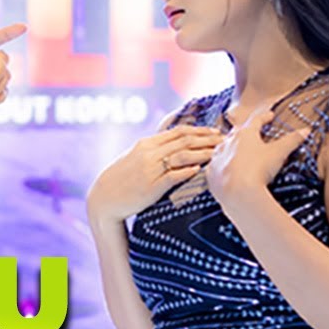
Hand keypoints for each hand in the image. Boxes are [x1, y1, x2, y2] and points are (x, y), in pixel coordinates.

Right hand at [87, 125, 223, 224]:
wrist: (104, 198)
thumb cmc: (121, 179)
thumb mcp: (135, 158)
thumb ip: (154, 150)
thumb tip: (175, 145)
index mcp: (146, 144)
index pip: (178, 131)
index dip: (200, 130)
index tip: (215, 132)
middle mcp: (149, 153)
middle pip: (184, 141)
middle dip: (207, 139)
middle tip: (224, 140)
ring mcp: (150, 169)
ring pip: (181, 155)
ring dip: (202, 153)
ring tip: (218, 153)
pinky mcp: (151, 186)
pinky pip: (172, 176)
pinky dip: (187, 171)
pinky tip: (200, 170)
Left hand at [205, 109, 308, 212]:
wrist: (237, 192)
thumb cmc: (258, 169)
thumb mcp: (279, 153)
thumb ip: (292, 140)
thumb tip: (306, 130)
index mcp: (244, 134)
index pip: (256, 120)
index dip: (264, 117)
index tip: (269, 115)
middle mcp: (227, 142)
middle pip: (237, 133)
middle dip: (245, 131)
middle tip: (252, 132)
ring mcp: (217, 157)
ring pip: (223, 148)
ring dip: (230, 148)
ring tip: (237, 150)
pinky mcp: (211, 173)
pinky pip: (215, 166)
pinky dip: (221, 165)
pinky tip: (224, 167)